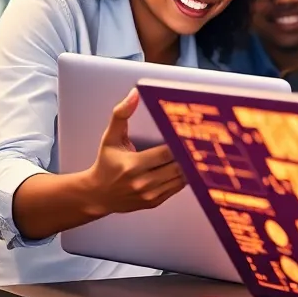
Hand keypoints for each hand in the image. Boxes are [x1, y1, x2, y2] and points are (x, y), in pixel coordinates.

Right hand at [84, 89, 185, 214]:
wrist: (98, 194)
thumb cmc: (106, 163)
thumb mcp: (110, 137)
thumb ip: (121, 114)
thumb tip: (134, 94)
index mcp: (132, 165)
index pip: (166, 152)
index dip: (180, 142)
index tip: (188, 133)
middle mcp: (142, 182)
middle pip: (178, 166)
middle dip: (189, 154)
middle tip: (200, 141)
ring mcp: (150, 195)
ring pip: (181, 178)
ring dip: (190, 166)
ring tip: (197, 152)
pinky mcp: (155, 202)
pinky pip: (178, 188)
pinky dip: (185, 176)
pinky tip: (188, 165)